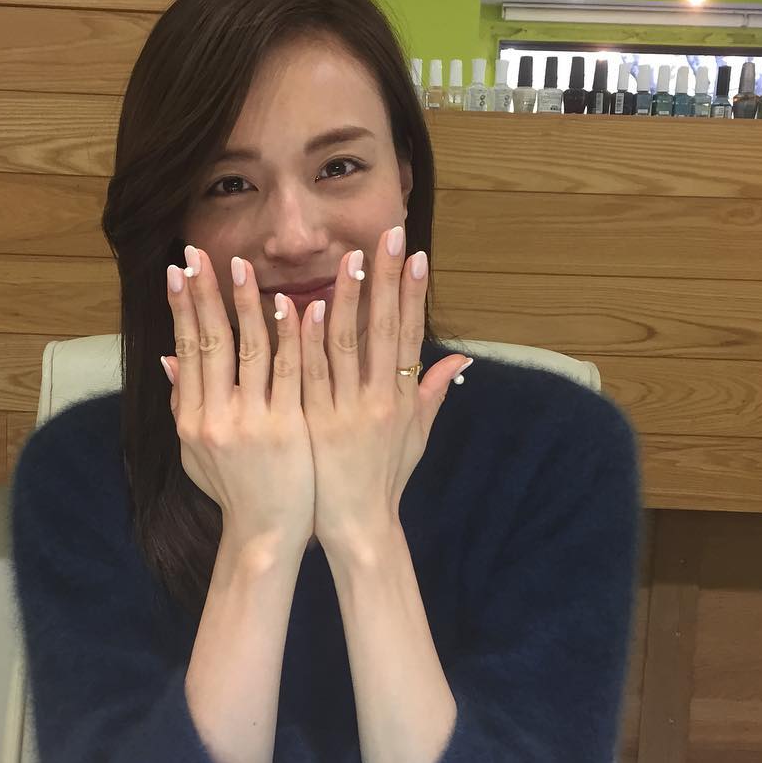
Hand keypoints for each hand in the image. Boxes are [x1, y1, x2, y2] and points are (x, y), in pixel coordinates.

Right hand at [163, 244, 315, 550]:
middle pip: (212, 342)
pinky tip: (295, 304)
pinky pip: (291, 371)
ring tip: (240, 266)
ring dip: (246, 303)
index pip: (188, 351)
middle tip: (197, 254)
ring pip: (250, 350)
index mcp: (192, 419)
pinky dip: (293, 336)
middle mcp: (217, 416)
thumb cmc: (233, 491)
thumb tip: (168, 357)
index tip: (177, 271)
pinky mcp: (288, 426)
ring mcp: (253, 420)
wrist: (267, 533)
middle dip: (204, 294)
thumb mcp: (194, 453)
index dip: (182, 308)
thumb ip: (183, 405)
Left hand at [299, 225, 470, 549]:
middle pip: (384, 329)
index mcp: (402, 398)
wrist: (356, 526)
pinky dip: (305, 338)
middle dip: (387, 280)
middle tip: (387, 236)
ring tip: (347, 257)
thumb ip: (433, 393)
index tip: (414, 254)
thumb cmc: (385, 479)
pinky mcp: (315, 422)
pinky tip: (299, 305)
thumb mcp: (417, 436)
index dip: (414, 294)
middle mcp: (379, 399)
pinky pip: (308, 373)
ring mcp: (346, 410)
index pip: (410, 335)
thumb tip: (462, 359)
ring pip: (345, 344)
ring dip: (345, 298)